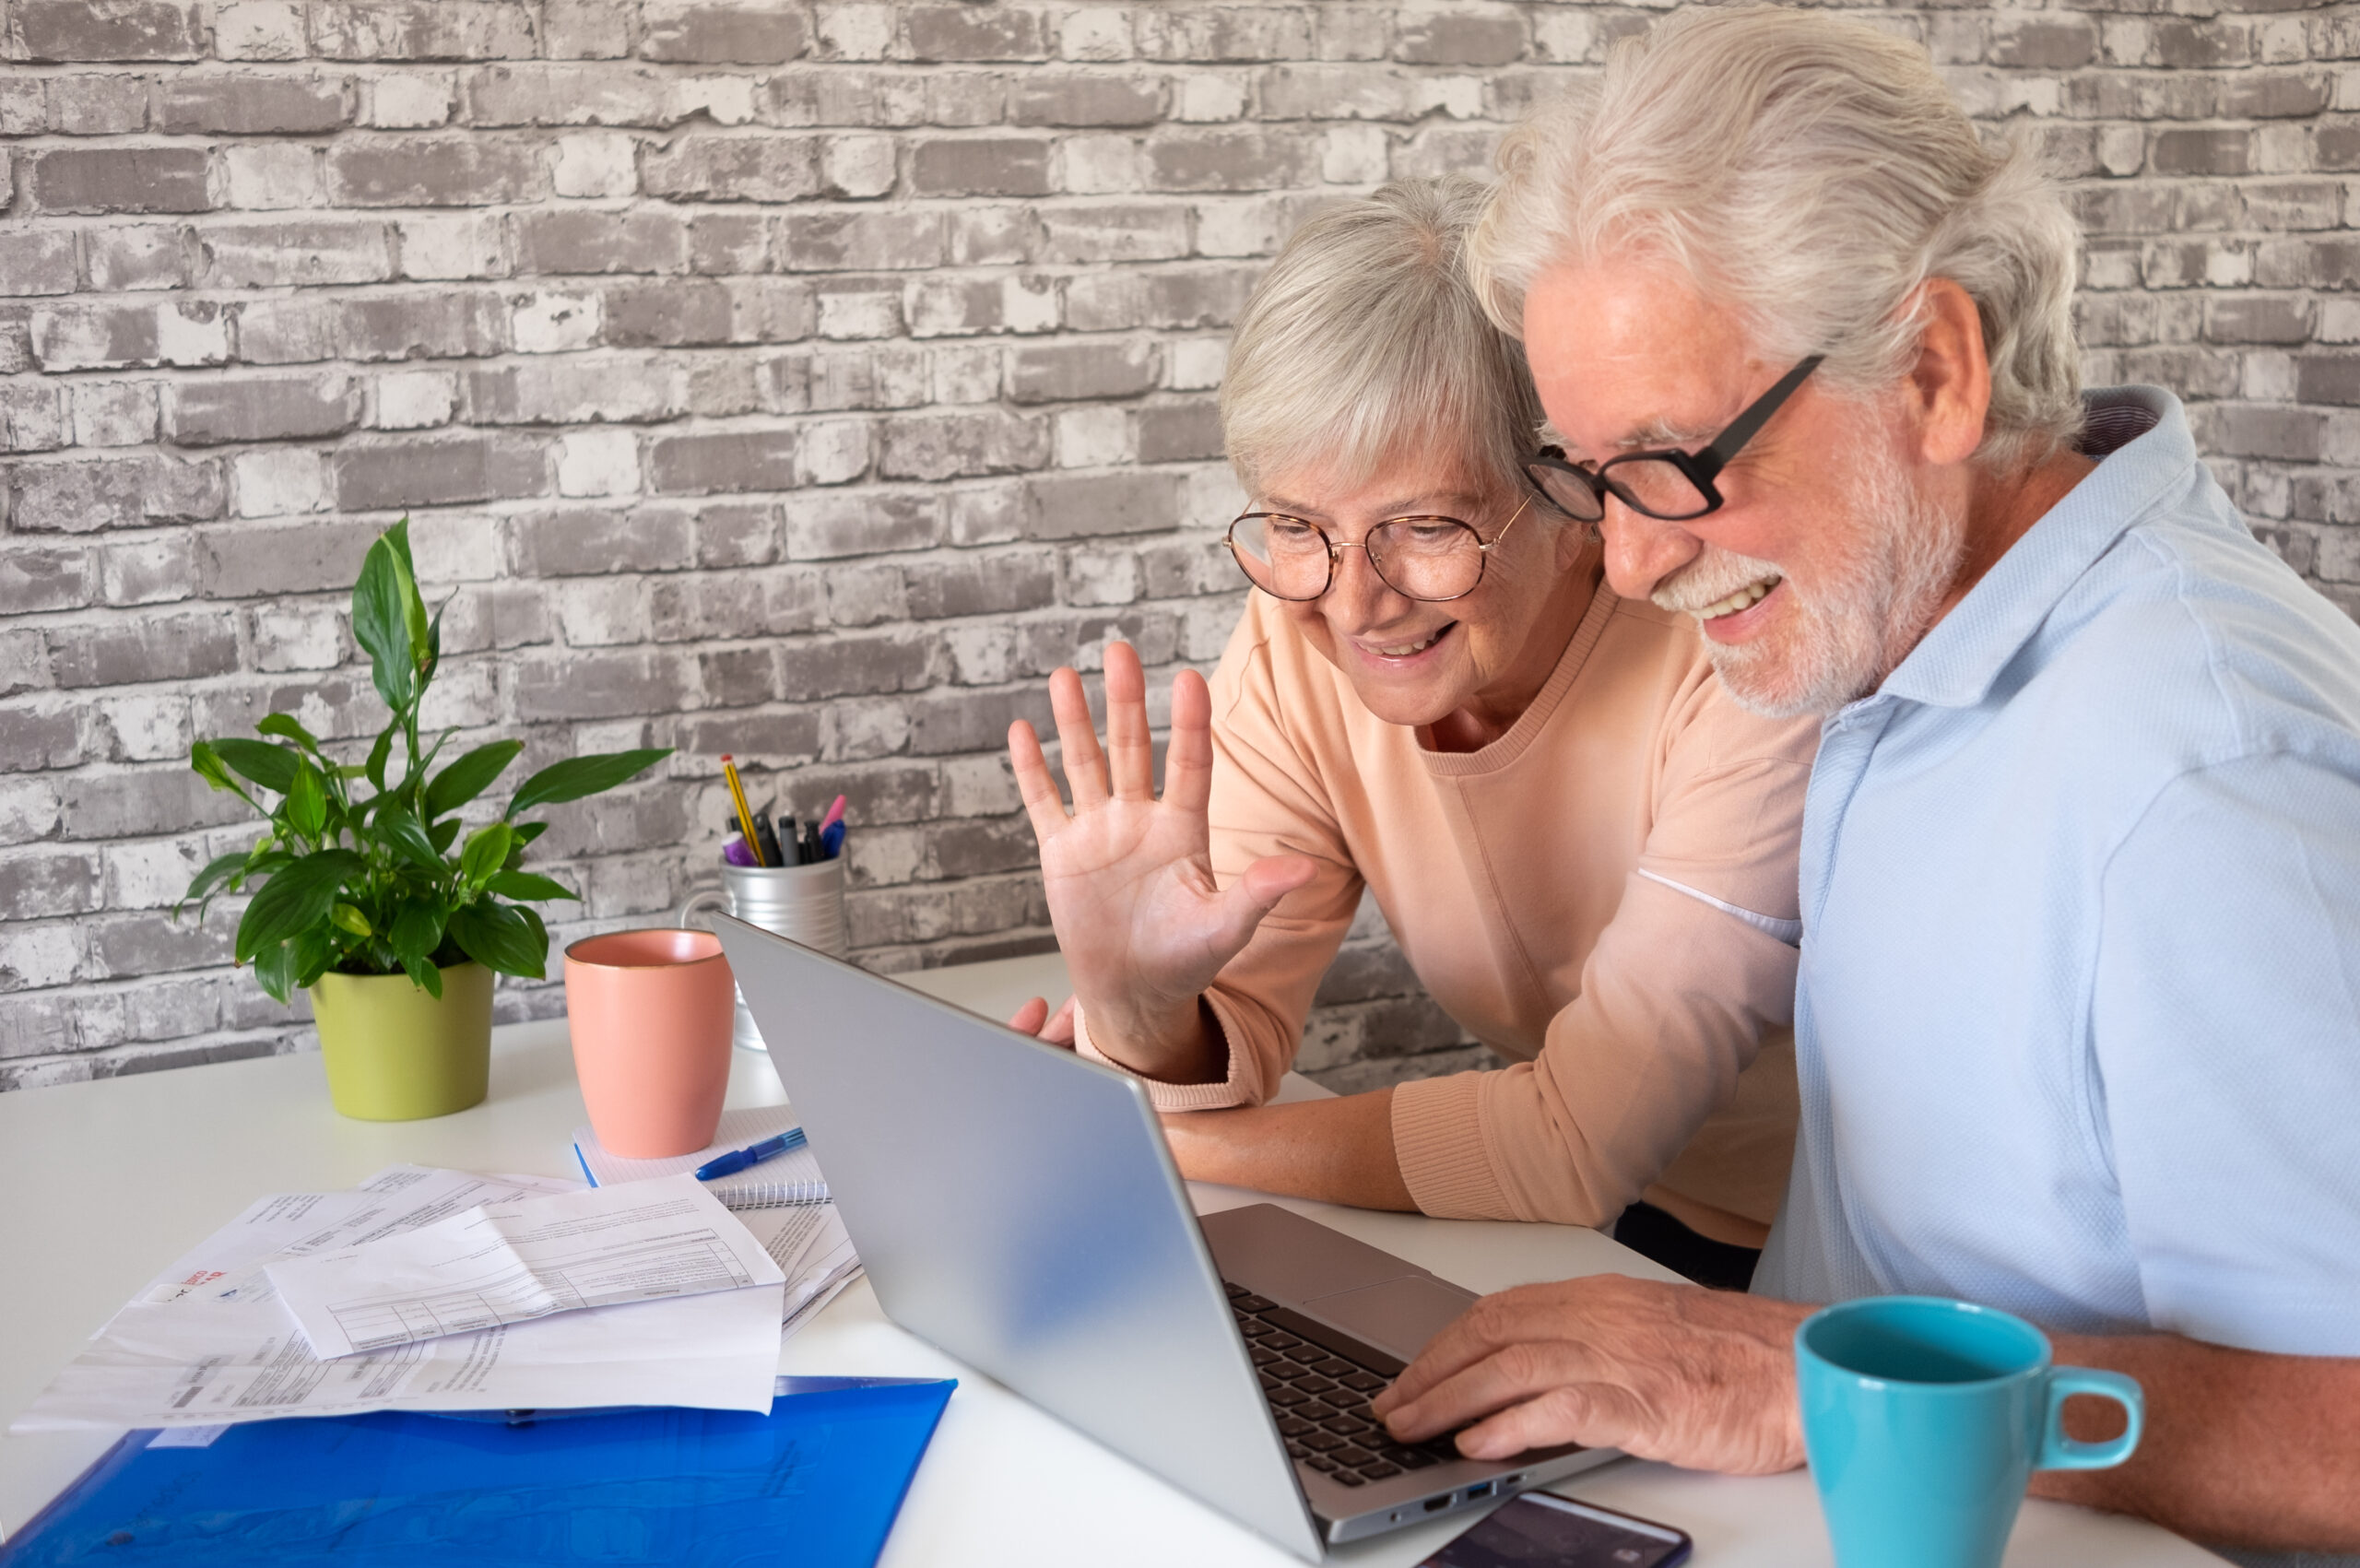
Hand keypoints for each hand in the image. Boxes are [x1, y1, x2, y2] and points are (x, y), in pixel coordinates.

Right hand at [1007, 642, 1315, 1081]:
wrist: (1135, 993)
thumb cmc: (1186, 961)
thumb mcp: (1226, 929)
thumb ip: (1258, 894)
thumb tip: (1305, 869)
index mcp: (1183, 831)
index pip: (1187, 765)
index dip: (1187, 724)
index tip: (1189, 679)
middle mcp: (1140, 820)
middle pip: (1130, 748)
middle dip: (1123, 699)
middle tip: (1118, 651)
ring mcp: (1099, 832)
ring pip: (1084, 764)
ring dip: (1074, 721)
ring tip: (1063, 676)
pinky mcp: (1063, 853)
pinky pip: (1045, 802)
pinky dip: (1031, 770)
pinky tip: (1022, 732)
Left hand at [1371, 1274, 1810, 1474]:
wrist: (1813, 1366)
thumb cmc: (1746, 1359)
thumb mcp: (1657, 1336)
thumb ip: (1601, 1344)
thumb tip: (1539, 1375)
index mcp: (1604, 1298)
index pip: (1500, 1311)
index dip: (1446, 1343)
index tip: (1412, 1372)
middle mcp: (1603, 1317)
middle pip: (1490, 1333)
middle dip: (1429, 1371)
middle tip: (1390, 1406)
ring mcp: (1623, 1357)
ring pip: (1511, 1366)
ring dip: (1450, 1399)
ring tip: (1411, 1428)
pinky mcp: (1647, 1402)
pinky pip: (1562, 1407)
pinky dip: (1512, 1424)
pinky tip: (1478, 1443)